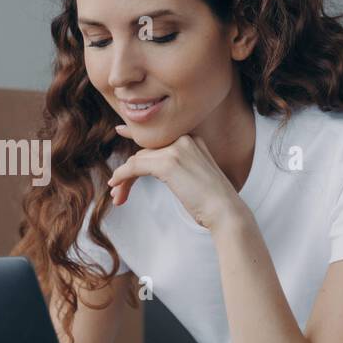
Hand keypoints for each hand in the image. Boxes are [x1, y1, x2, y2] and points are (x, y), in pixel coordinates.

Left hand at [109, 126, 245, 233]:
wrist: (226, 212)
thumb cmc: (212, 202)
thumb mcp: (194, 177)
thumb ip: (176, 167)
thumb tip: (153, 167)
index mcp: (192, 140)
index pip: (157, 139)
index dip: (135, 135)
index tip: (120, 130)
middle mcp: (184, 139)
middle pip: (145, 152)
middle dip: (128, 172)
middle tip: (117, 192)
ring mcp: (176, 149)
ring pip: (137, 160)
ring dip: (123, 179)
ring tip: (117, 198)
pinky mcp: (168, 163)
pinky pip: (134, 166)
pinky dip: (122, 176)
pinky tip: (116, 187)